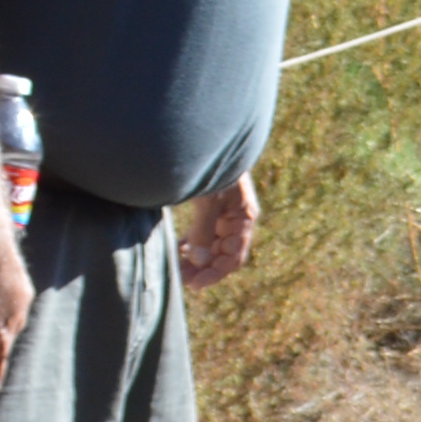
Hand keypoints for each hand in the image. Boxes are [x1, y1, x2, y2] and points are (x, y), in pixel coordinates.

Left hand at [183, 168, 262, 284]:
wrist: (207, 136)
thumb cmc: (214, 167)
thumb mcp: (209, 200)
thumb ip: (204, 231)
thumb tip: (199, 261)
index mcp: (243, 217)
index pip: (233, 257)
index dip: (215, 273)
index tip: (193, 285)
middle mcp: (236, 218)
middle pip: (222, 254)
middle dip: (202, 268)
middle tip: (179, 278)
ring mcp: (223, 213)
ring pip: (211, 245)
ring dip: (196, 259)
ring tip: (177, 268)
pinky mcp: (209, 207)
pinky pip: (203, 233)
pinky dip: (192, 244)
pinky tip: (179, 249)